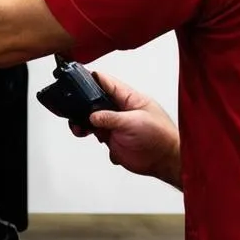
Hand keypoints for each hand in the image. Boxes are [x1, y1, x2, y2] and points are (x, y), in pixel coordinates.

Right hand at [71, 72, 180, 186]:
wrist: (165, 161)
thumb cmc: (161, 136)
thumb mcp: (134, 122)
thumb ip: (111, 118)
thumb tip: (92, 116)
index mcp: (128, 98)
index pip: (105, 82)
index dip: (90, 79)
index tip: (76, 81)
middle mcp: (120, 109)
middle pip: (93, 101)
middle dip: (82, 105)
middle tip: (74, 111)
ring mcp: (115, 124)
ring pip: (92, 119)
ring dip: (84, 124)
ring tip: (81, 129)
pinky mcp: (113, 139)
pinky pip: (96, 135)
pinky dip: (95, 139)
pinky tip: (104, 144)